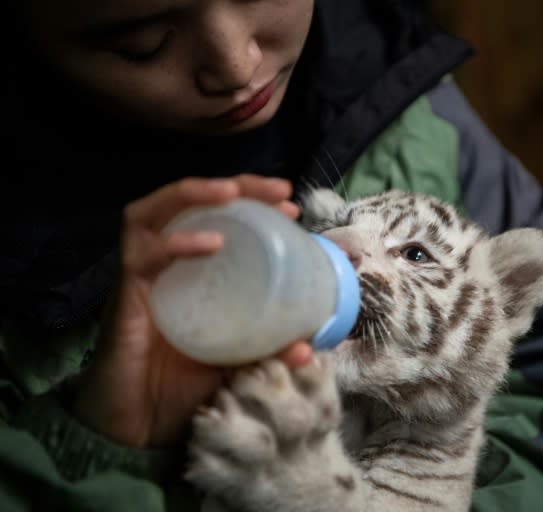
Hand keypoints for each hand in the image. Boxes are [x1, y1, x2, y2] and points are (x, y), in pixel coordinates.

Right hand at [72, 175, 311, 447]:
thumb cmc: (183, 389)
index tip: (290, 206)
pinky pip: (142, 255)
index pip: (222, 220)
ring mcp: (143, 276)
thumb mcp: (237, 364)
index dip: (256, 205)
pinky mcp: (125, 295)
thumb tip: (309, 347)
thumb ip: (268, 352)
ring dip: (193, 193)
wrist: (136, 428)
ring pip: (153, 213)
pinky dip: (175, 243)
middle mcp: (166, 266)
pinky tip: (209, 243)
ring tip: (230, 191)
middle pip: (192, 204)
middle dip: (236, 186)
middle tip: (278, 189)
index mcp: (196, 274)